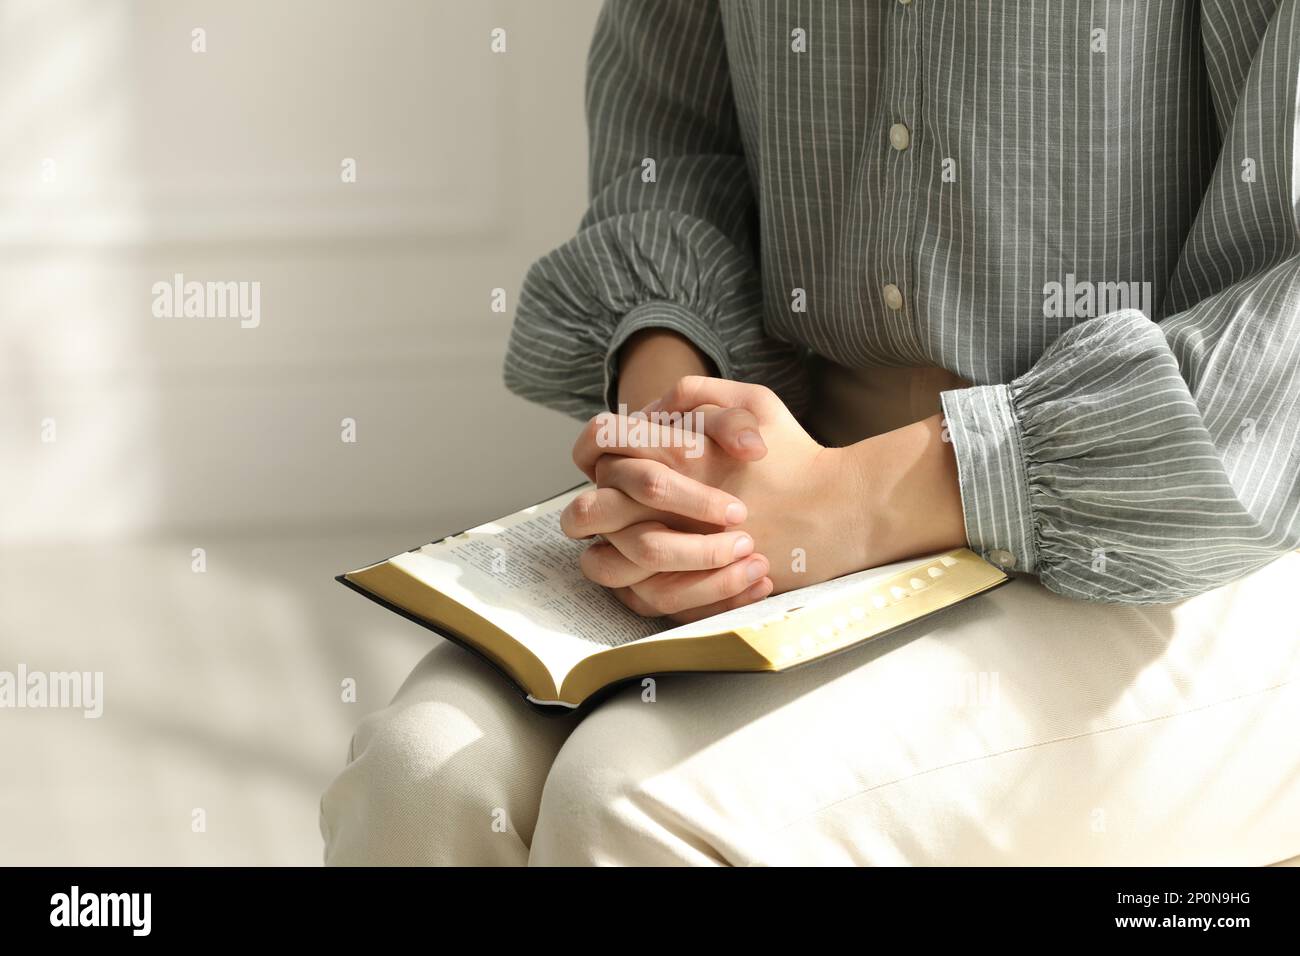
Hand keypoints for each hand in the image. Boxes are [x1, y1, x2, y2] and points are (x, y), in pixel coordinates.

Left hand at [580, 376, 968, 611]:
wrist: (837, 511)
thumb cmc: (797, 455)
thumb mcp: (755, 402)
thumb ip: (700, 394)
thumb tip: (653, 407)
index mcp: (672, 452)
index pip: (602, 447)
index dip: (599, 450)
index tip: (618, 459)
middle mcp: (665, 501)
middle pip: (589, 509)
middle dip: (591, 509)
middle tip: (609, 509)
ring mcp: (674, 548)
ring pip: (604, 560)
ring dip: (607, 551)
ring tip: (626, 544)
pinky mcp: (689, 587)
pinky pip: (637, 596)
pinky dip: (636, 587)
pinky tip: (651, 574)